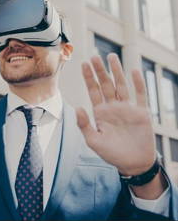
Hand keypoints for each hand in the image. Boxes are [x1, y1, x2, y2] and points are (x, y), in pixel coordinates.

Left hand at [76, 54, 155, 176]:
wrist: (133, 163)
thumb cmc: (111, 154)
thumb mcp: (93, 140)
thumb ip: (84, 124)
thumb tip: (78, 108)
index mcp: (100, 113)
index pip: (93, 91)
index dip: (88, 77)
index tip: (83, 64)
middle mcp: (113, 107)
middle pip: (105, 84)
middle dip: (100, 71)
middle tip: (94, 56)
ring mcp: (127, 108)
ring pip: (121, 85)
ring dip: (116, 71)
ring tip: (111, 56)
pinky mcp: (141, 113)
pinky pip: (140, 95)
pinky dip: (138, 83)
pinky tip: (134, 70)